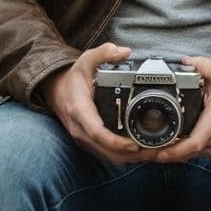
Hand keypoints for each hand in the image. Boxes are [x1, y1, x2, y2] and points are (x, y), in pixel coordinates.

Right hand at [41, 43, 161, 165]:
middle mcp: (80, 129)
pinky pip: (106, 154)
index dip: (116, 142)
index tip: (135, 143)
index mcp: (80, 110)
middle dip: (132, 154)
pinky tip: (141, 150)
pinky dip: (124, 156)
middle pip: (107, 151)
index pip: (97, 133)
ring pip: (108, 156)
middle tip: (155, 151)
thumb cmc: (73, 77)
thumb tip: (124, 52)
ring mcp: (83, 138)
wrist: (55, 91)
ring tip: (153, 153)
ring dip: (130, 158)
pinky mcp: (89, 143)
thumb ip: (103, 53)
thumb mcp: (85, 60)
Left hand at [153, 57, 210, 162]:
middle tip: (143, 153)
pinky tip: (165, 150)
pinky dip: (179, 154)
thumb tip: (184, 61)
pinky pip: (194, 154)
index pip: (195, 142)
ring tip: (149, 152)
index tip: (159, 152)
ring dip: (171, 156)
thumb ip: (202, 65)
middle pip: (188, 153)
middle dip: (165, 155)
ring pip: (190, 156)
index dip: (176, 150)